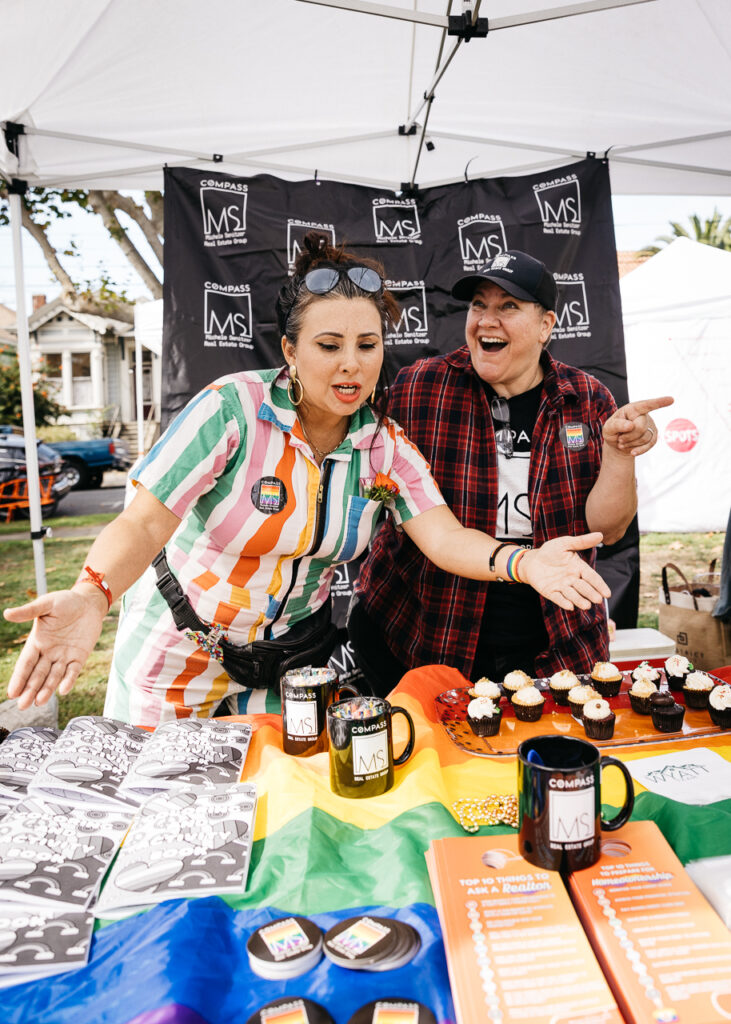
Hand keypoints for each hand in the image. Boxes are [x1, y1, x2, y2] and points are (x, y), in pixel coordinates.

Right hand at [3, 590, 106, 709]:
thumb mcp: (46, 604)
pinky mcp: (79, 657)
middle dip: (30, 690)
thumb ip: (29, 611)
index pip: (26, 663)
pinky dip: (68, 680)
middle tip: (22, 706)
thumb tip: (7, 614)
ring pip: (53, 677)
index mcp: (37, 642)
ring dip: (46, 690)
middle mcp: (49, 652)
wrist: (88, 602)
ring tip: (39, 702)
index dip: (19, 678)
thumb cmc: (65, 601)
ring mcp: (64, 656)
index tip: (12, 693)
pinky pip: (73, 671)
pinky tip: (63, 691)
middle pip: (37, 675)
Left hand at [519, 533, 610, 611]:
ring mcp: (562, 587)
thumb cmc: (551, 551)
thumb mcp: (565, 543)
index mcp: (579, 568)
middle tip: (597, 600)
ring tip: (586, 605)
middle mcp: (572, 579)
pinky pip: (558, 598)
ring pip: (572, 595)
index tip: (607, 594)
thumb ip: (581, 541)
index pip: (592, 577)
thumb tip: (600, 535)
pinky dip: (563, 602)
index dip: (600, 585)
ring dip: (579, 600)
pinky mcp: (551, 592)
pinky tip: (569, 606)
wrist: (532, 560)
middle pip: (584, 588)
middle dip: (591, 594)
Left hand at [603, 395, 673, 456]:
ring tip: (622, 443)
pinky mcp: (653, 437)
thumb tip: (631, 425)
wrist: (617, 444)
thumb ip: (617, 425)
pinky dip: (639, 450)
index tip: (671, 399)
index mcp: (633, 409)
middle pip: (640, 427)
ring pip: (644, 437)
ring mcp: (650, 426)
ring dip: (631, 443)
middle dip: (628, 436)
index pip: (646, 405)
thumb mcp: (608, 428)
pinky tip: (632, 452)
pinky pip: (649, 445)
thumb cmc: (613, 431)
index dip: (659, 402)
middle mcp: (644, 415)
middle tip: (620, 439)